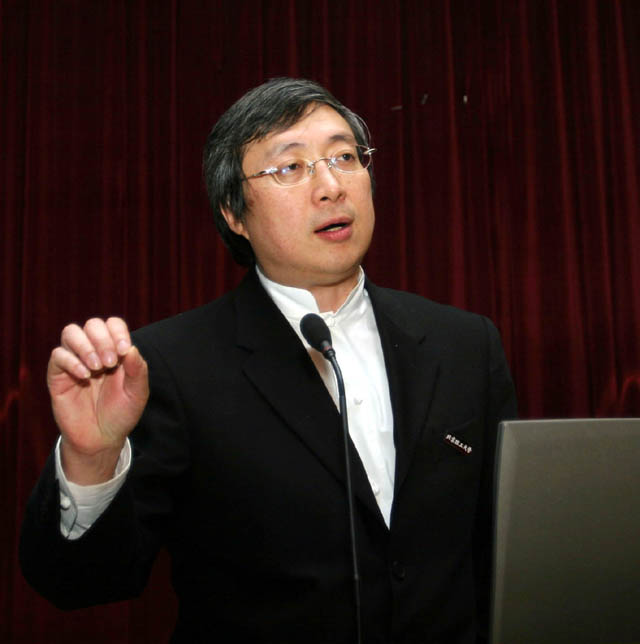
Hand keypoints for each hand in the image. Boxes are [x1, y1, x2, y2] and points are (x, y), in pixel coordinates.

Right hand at [48, 317, 148, 483]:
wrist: (102, 438)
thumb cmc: (121, 413)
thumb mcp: (137, 393)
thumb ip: (137, 370)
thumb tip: (131, 348)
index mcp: (114, 351)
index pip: (112, 324)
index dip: (118, 331)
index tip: (124, 351)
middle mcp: (94, 351)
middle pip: (92, 325)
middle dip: (103, 339)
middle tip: (110, 362)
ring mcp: (75, 361)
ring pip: (71, 333)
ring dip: (85, 346)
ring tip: (96, 367)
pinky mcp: (58, 375)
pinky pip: (58, 355)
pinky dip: (71, 361)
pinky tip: (85, 376)